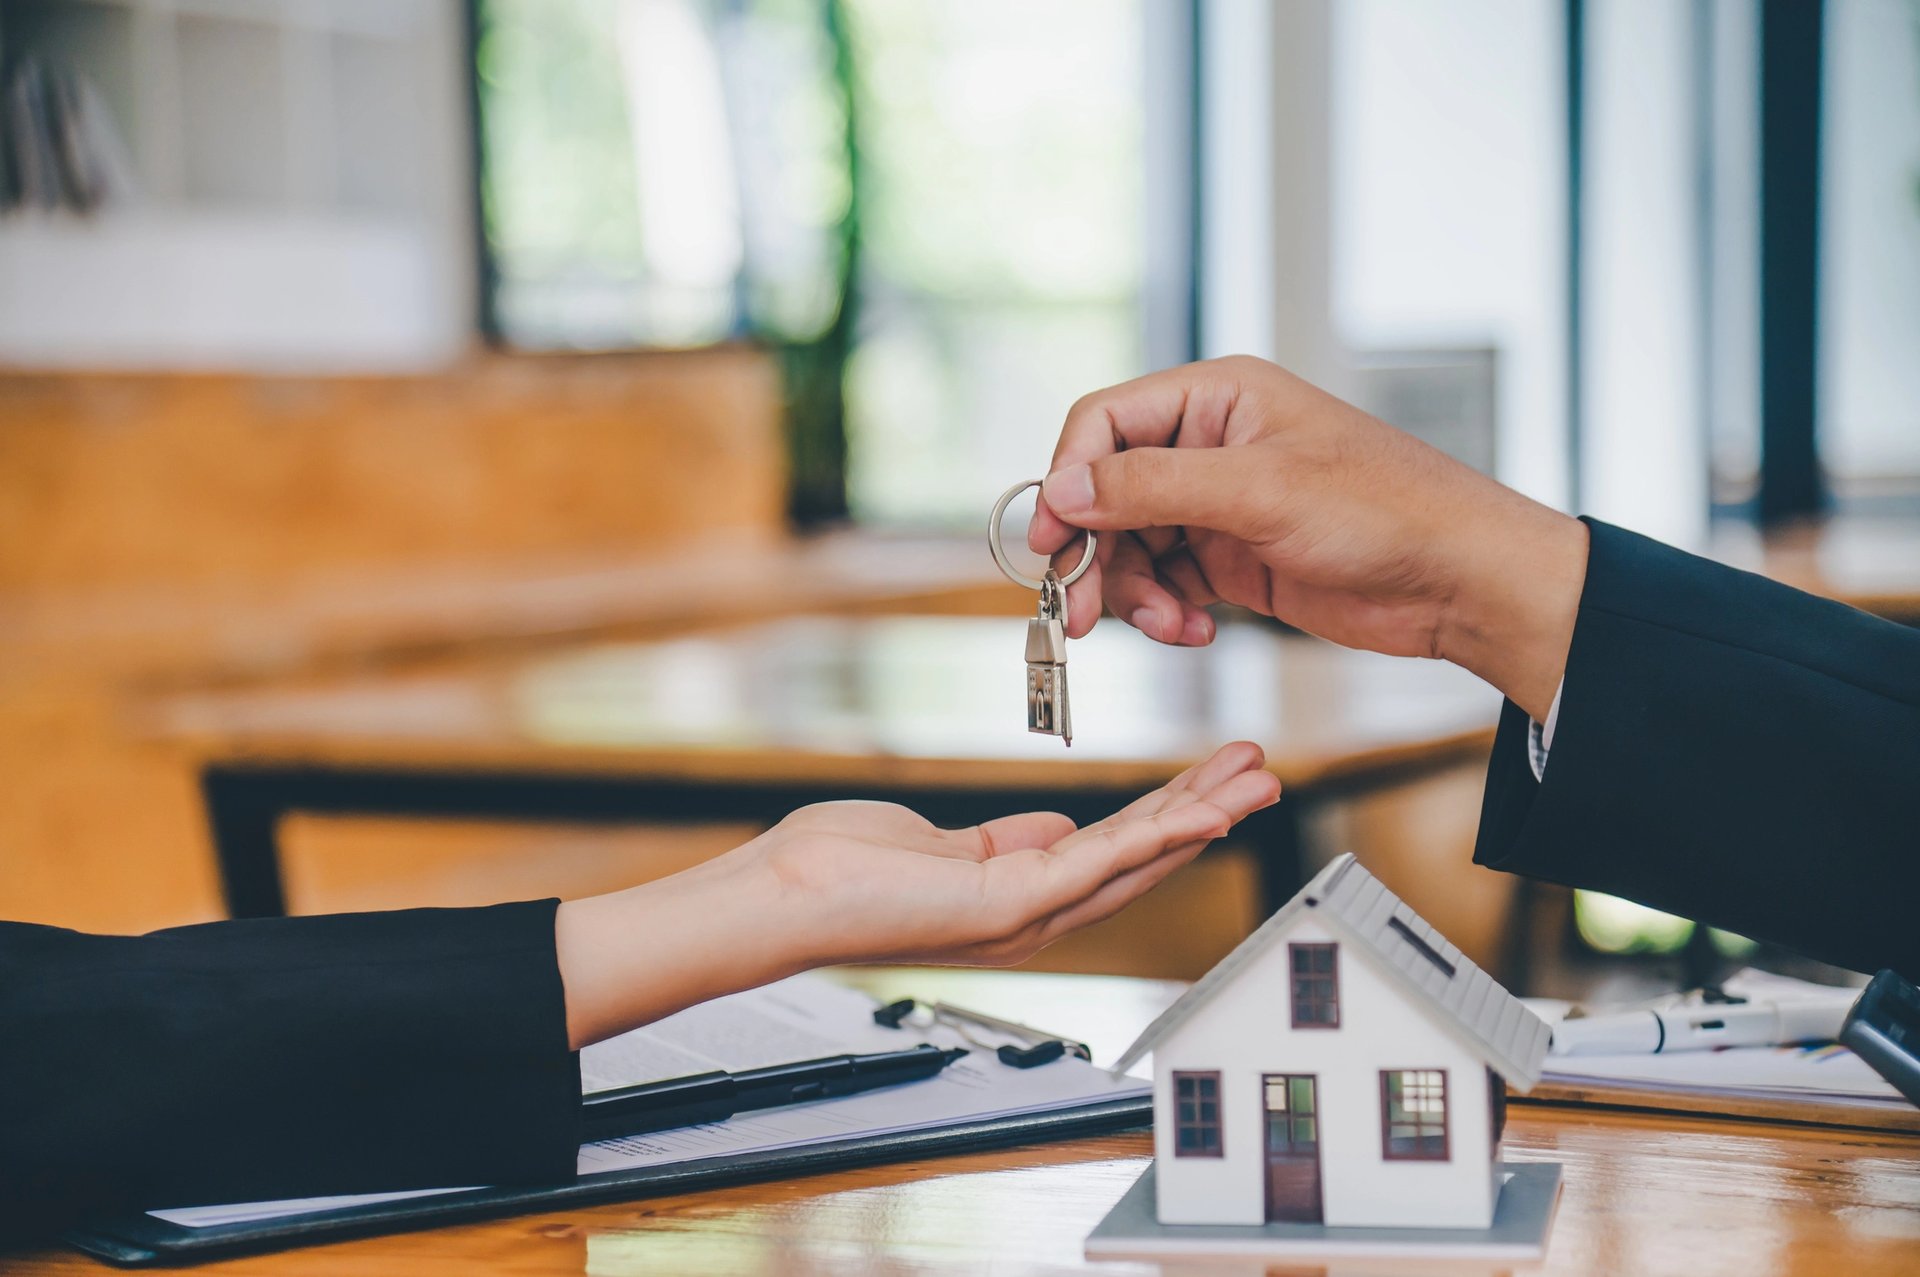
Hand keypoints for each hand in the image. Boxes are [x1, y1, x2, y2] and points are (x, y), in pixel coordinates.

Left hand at [556, 742, 1279, 1046]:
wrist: (778, 896)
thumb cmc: (835, 870)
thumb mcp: (940, 840)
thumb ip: (1001, 838)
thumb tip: (1049, 825)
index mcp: (1016, 893)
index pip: (1112, 852)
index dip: (1170, 816)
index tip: (1213, 778)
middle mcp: (1029, 913)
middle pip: (1140, 858)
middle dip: (1205, 813)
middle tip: (1261, 772)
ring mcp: (1022, 917)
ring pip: (1133, 862)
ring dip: (1198, 818)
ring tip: (1253, 779)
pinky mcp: (1006, 908)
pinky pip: (1097, 867)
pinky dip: (1156, 836)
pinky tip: (1200, 809)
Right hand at [1026, 356, 1586, 719]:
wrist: (1460, 582)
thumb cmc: (1387, 511)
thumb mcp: (1258, 492)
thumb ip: (1151, 488)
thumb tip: (1064, 490)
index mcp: (1217, 398)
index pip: (1105, 424)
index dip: (1067, 480)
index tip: (1050, 542)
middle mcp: (1211, 445)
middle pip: (1108, 493)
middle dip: (1093, 553)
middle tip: (1082, 613)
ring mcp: (1221, 504)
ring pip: (1130, 545)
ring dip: (1132, 592)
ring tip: (1164, 626)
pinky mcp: (1234, 557)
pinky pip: (1166, 582)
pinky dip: (1167, 612)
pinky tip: (1195, 630)